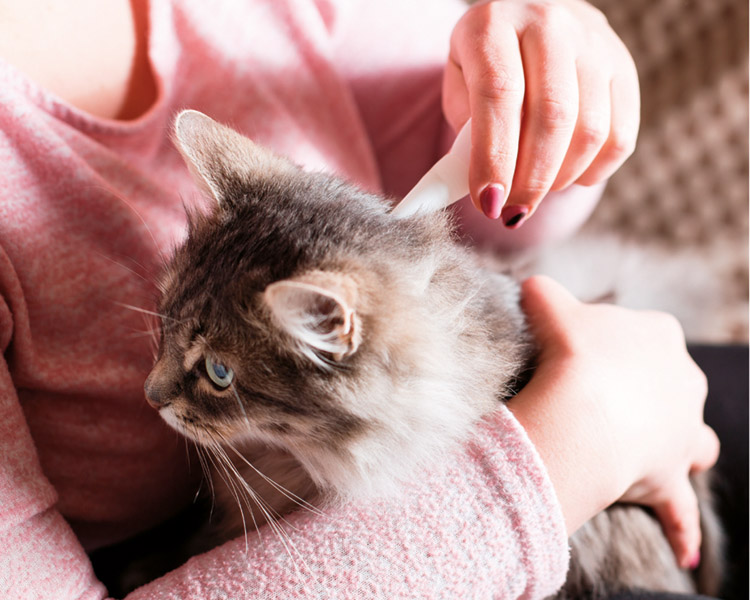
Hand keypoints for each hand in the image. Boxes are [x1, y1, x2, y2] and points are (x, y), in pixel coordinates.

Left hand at [444, 0, 639, 226]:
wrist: (526, 25)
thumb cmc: (483, 71)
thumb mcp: (458, 90)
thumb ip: (466, 136)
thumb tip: (488, 193)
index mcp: (492, 24)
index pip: (499, 94)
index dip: (494, 156)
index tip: (487, 202)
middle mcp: (547, 21)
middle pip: (552, 115)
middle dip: (531, 179)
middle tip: (512, 213)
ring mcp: (593, 41)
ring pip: (590, 129)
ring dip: (560, 179)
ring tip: (535, 192)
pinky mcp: (624, 66)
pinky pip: (620, 135)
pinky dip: (594, 171)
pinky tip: (568, 177)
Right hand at [508, 276, 718, 568]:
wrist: (582, 410)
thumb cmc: (570, 353)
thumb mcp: (548, 304)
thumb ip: (543, 292)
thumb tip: (531, 287)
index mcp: (658, 335)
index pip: (640, 334)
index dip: (606, 344)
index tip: (577, 353)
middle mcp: (683, 381)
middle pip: (666, 384)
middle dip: (643, 390)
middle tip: (599, 399)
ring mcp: (680, 431)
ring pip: (691, 438)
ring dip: (678, 444)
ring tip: (654, 452)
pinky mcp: (669, 477)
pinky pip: (681, 509)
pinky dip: (681, 529)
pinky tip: (686, 553)